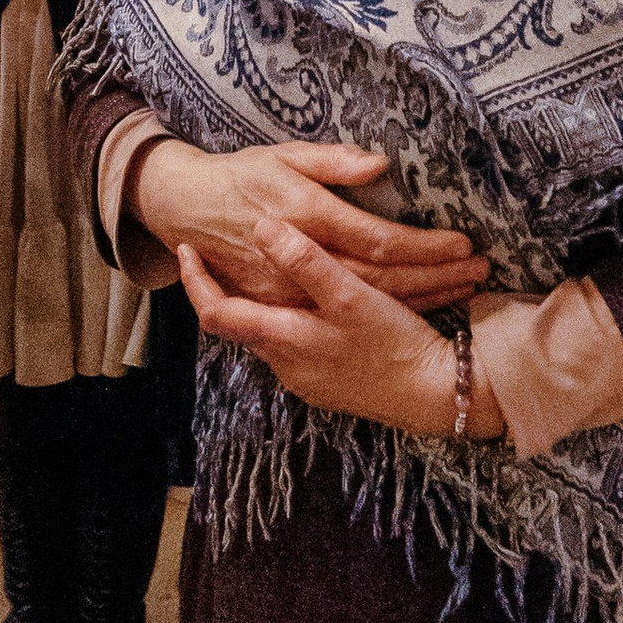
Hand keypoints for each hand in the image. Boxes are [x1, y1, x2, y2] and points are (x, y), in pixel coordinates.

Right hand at [130, 137, 488, 312]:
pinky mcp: (282, 308)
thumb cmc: (242, 175)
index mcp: (306, 215)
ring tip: (466, 285)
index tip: (463, 242)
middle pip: (383, 278)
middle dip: (437, 275)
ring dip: (422, 295)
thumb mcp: (284, 155)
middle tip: (480, 268)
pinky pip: (345, 315)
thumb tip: (380, 164)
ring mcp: (291, 291)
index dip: (423, 246)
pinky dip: (388, 309)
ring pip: (368, 302)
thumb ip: (333, 161)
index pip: (377, 240)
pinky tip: (423, 304)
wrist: (186, 210)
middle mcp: (301, 259)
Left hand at [178, 242, 506, 442]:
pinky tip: (319, 306)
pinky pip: (300, 348)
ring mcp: (307, 380)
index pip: (216, 312)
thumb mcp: (350, 296)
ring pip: (275, 334)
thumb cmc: (393, 344)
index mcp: (283, 338)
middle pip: (244, 322)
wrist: (436, 396)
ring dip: (271, 305)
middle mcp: (286, 364)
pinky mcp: (331, 386)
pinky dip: (298, 322)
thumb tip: (263, 226)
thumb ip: (305, 261)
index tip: (186, 249)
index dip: (196, 282)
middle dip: (234, 288)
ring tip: (275, 269)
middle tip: (229, 251)